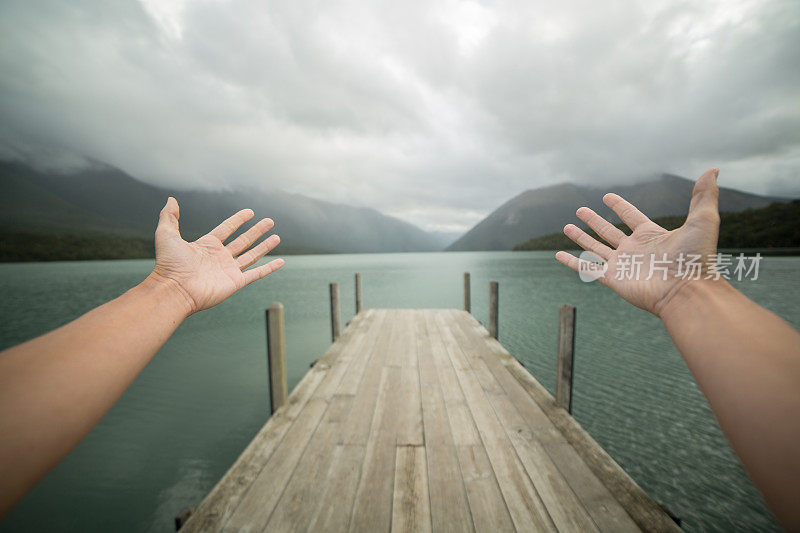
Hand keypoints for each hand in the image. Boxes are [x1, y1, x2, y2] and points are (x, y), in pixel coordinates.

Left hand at [150, 197, 283, 314]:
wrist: (174, 289)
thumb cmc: (168, 264)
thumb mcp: (166, 234)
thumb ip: (169, 216)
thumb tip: (171, 199)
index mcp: (207, 245)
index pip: (227, 229)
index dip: (238, 220)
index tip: (250, 212)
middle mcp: (220, 257)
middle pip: (243, 241)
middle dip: (257, 231)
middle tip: (269, 221)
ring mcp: (228, 270)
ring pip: (252, 255)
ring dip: (265, 246)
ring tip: (277, 236)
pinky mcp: (235, 283)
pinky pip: (256, 274)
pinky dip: (270, 268)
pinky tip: (281, 262)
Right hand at [555, 168, 720, 315]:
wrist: (687, 290)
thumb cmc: (697, 257)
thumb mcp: (703, 220)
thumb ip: (704, 195)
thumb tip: (713, 170)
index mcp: (651, 235)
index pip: (631, 216)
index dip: (619, 206)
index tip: (607, 196)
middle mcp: (634, 249)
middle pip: (608, 231)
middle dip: (594, 221)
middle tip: (580, 209)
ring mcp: (622, 264)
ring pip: (595, 248)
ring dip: (581, 238)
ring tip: (566, 226)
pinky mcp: (613, 279)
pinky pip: (587, 268)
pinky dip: (572, 262)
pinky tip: (559, 255)